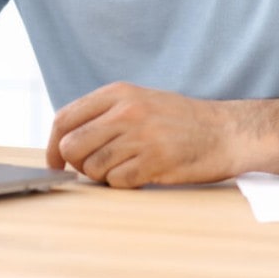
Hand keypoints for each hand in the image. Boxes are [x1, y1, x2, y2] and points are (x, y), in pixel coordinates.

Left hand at [46, 82, 239, 187]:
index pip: (64, 118)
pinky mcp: (155, 161)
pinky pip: (117, 182)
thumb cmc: (179, 120)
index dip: (53, 145)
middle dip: (76, 164)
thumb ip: (104, 114)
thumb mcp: (139, 101)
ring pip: (92, 168)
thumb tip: (64, 138)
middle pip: (72, 146)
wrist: (226, 132)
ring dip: (102, 176)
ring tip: (124, 167)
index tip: (55, 162)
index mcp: (118, 93)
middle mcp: (126, 112)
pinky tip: (139, 174)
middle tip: (93, 168)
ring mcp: (140, 136)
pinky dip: (122, 184)